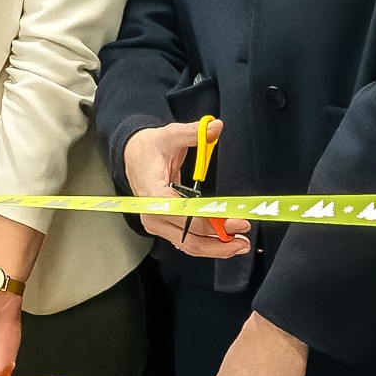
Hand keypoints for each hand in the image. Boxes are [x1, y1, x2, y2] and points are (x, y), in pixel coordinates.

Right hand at [122, 121, 248, 258]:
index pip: (184, 215)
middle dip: (218, 240)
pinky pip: (187, 241)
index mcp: (152, 194)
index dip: (211, 221)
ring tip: (239, 244)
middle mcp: (153, 214)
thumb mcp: (170, 134)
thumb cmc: (149, 148)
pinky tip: (225, 243)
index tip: (235, 219)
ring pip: (188, 244)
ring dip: (215, 247)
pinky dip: (207, 244)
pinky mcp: (165, 226)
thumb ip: (193, 132)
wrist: (133, 155)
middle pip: (188, 237)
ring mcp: (157, 223)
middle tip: (243, 234)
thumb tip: (214, 127)